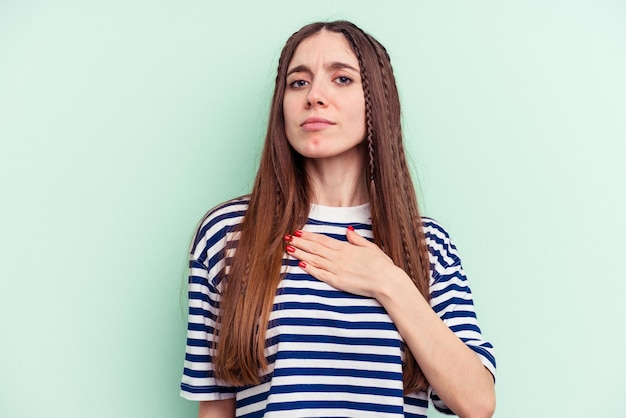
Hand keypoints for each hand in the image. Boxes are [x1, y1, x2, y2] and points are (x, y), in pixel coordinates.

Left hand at [284, 227, 403, 298]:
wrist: (387, 281)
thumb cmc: (382, 265)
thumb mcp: (370, 247)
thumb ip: (357, 239)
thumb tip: (347, 230)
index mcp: (346, 248)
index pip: (323, 240)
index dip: (309, 236)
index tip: (298, 232)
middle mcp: (339, 257)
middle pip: (315, 248)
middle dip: (300, 243)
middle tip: (287, 238)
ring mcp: (337, 270)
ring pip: (315, 259)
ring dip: (301, 254)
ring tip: (289, 249)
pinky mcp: (338, 282)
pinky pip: (320, 274)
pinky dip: (309, 269)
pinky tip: (300, 264)